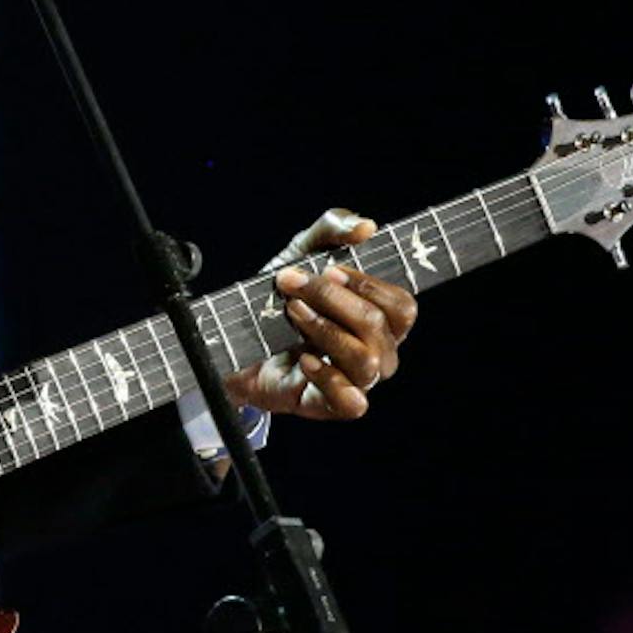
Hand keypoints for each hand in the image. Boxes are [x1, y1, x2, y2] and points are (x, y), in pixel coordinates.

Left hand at [223, 208, 417, 420]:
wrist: (229, 338)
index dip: (370, 285)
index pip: (402, 307)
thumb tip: (367, 226)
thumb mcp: (299, 253)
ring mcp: (355, 382)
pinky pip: (352, 402)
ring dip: (325, 329)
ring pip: (367, 360)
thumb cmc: (276, 297)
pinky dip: (330, 377)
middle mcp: (375, 353)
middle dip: (333, 299)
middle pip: (379, 327)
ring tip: (292, 312)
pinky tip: (305, 359)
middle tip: (293, 284)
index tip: (329, 270)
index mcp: (377, 319)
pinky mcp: (328, 405)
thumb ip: (332, 229)